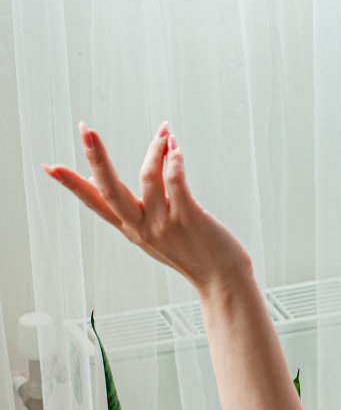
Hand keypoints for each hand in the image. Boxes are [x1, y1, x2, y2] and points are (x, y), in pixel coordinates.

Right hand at [41, 122, 251, 295]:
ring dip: (155, 150)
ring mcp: (165, 223)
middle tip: (84, 128)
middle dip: (96, 157)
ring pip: (148, 177)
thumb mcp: (152, 236)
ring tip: (165, 133)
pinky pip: (176, 182)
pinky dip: (174, 161)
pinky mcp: (189, 218)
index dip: (72, 184)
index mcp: (131, 229)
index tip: (49, 166)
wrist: (222, 281)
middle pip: (110, 189)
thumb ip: (131, 213)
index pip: (94, 203)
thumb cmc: (193, 254)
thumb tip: (100, 182)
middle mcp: (142, 227)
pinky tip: (176, 149)